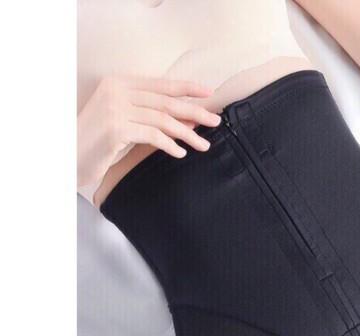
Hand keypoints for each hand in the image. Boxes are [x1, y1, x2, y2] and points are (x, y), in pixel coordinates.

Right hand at [77, 75, 220, 187]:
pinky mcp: (116, 128)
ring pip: (163, 119)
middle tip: (216, 122)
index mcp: (119, 82)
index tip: (209, 93)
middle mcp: (117, 90)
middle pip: (166, 101)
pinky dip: (170, 145)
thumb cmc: (100, 142)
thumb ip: (152, 115)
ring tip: (204, 145)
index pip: (161, 84)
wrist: (70, 155)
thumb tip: (190, 118)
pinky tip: (181, 153)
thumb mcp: (127, 121)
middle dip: (195, 112)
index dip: (187, 88)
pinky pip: (152, 136)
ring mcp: (115, 108)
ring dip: (187, 133)